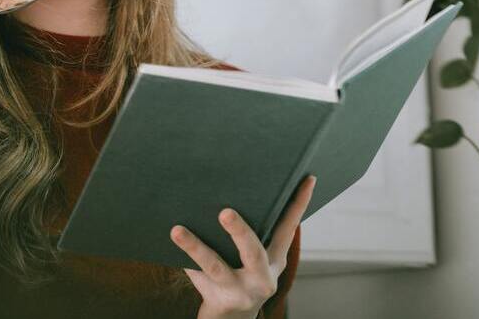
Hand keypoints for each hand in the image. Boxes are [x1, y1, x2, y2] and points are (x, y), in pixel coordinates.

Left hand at [170, 175, 316, 318]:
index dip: (299, 204)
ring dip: (195, 247)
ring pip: (215, 266)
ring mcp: (240, 292)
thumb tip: (230, 190)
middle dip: (239, 231)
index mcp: (274, 261)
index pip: (289, 229)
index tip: (307, 178)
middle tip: (225, 212)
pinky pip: (196, 275)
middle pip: (252, 252)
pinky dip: (184, 259)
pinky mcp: (218, 301)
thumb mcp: (254, 262)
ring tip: (177, 230)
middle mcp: (262, 278)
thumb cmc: (240, 278)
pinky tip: (171, 242)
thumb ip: (251, 235)